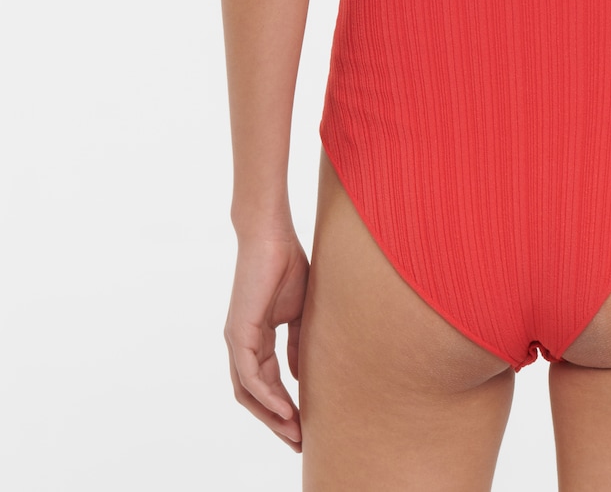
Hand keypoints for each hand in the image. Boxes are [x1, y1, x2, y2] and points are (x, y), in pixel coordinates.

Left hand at [224, 232, 309, 451]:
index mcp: (255, 338)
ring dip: (272, 416)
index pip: (266, 383)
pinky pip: (249, 375)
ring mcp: (237, 340)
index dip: (285, 406)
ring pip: (248, 393)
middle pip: (253, 397)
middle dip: (277, 422)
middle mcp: (241, 344)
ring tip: (296, 433)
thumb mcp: (299, 311)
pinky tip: (288, 408)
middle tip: (300, 441)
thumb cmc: (286, 264)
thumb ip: (297, 343)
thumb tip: (300, 375)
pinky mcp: (239, 333)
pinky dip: (268, 395)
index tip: (306, 425)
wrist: (271, 235)